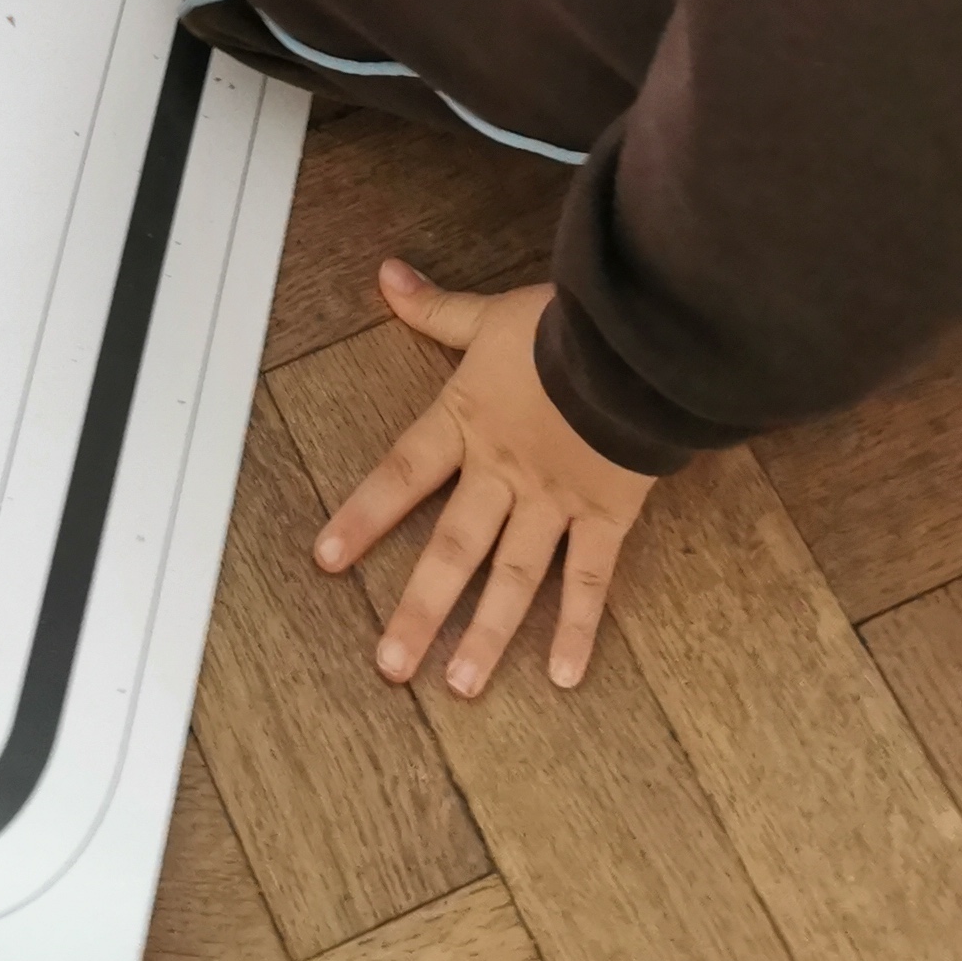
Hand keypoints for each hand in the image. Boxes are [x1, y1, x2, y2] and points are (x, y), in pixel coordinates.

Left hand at [316, 260, 654, 696]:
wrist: (636, 341)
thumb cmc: (563, 324)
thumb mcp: (490, 314)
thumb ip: (436, 309)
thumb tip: (386, 275)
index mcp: (467, 423)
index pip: (402, 474)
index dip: (362, 515)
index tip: (325, 559)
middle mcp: (503, 473)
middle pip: (453, 548)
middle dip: (420, 608)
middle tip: (391, 666)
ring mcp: (554, 502)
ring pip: (514, 579)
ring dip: (487, 634)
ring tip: (461, 685)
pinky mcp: (607, 516)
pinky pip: (590, 580)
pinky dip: (579, 628)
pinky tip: (566, 676)